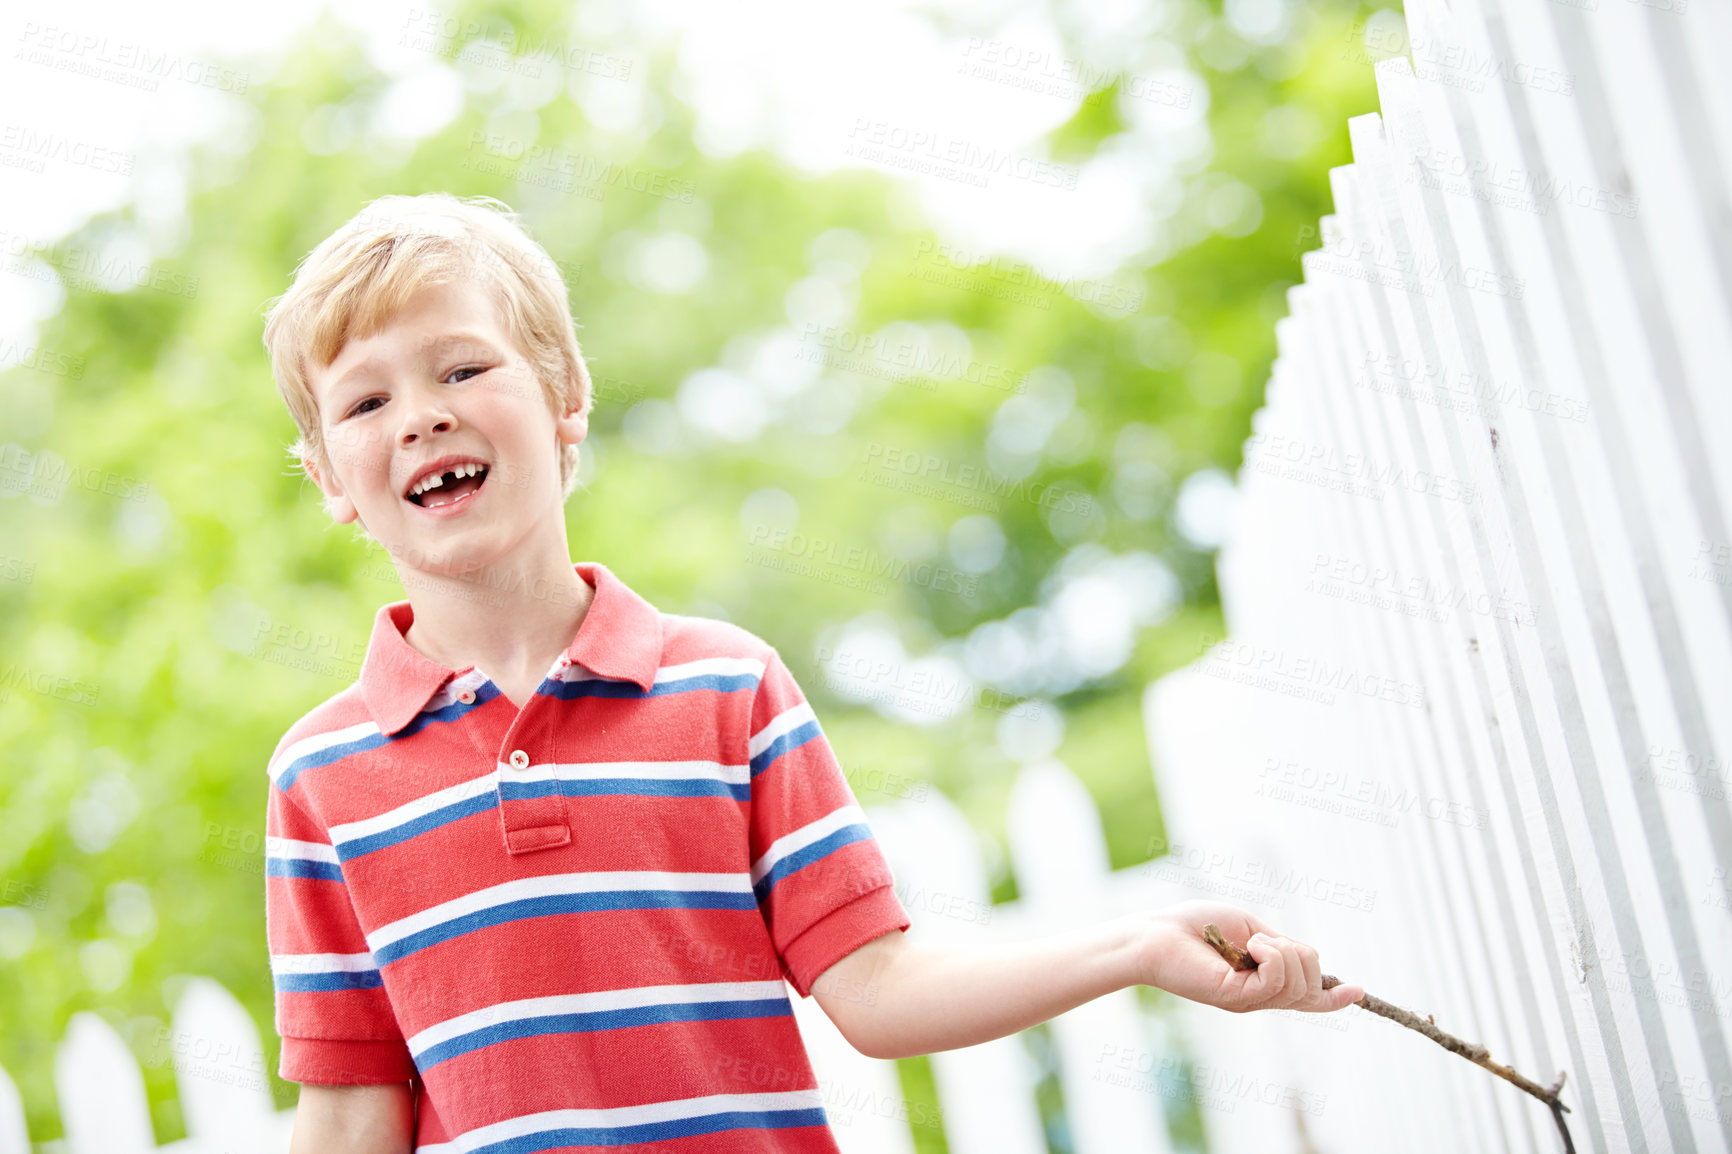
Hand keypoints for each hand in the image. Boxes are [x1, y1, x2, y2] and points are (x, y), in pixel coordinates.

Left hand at [1132, 900, 1363, 1012]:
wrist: (1156, 934)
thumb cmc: (1195, 927)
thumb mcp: (1249, 930)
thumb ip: (1279, 945)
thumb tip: (1308, 956)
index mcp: (1262, 983)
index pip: (1306, 998)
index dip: (1333, 998)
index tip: (1358, 991)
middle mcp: (1258, 997)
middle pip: (1310, 986)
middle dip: (1303, 955)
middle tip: (1263, 939)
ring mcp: (1249, 1001)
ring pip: (1297, 982)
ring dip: (1283, 951)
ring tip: (1251, 942)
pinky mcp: (1236, 997)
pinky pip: (1276, 978)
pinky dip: (1271, 954)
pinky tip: (1249, 947)